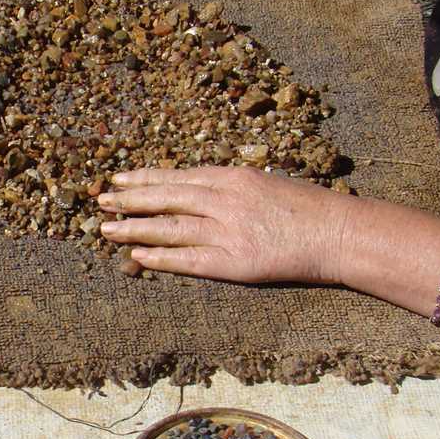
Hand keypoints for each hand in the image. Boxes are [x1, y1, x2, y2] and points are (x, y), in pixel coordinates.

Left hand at [97, 166, 352, 284]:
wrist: (338, 232)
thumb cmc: (308, 208)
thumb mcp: (268, 182)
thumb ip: (234, 186)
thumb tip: (204, 189)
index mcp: (233, 176)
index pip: (178, 176)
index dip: (145, 179)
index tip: (120, 180)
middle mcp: (224, 199)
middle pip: (166, 198)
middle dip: (130, 200)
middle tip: (100, 201)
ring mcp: (227, 231)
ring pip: (169, 228)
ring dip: (134, 228)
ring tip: (106, 229)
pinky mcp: (234, 262)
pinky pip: (188, 260)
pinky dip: (160, 258)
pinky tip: (136, 257)